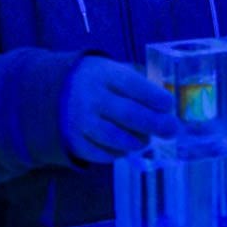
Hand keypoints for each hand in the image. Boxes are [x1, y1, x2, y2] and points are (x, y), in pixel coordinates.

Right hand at [61, 56, 176, 162]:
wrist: (54, 92)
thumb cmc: (99, 82)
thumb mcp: (114, 72)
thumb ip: (138, 84)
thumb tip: (167, 108)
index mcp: (104, 74)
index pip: (133, 85)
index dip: (154, 97)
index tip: (169, 105)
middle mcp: (90, 97)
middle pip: (129, 114)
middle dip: (155, 124)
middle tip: (171, 130)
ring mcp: (79, 121)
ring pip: (116, 138)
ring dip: (137, 142)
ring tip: (146, 140)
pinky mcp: (73, 141)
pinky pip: (101, 153)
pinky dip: (117, 153)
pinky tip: (125, 147)